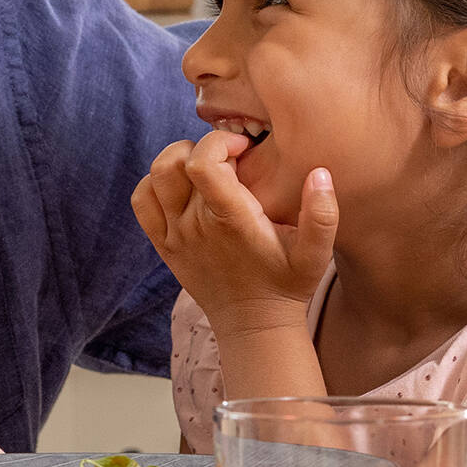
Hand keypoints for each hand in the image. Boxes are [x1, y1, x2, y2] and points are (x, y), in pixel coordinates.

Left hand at [132, 133, 334, 339]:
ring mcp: (176, 236)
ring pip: (155, 177)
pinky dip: (155, 183)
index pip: (202, 163)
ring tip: (206, 167)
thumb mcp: (316, 255)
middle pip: (177, 163)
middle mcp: (197, 225)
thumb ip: (323, 214)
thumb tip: (320, 172)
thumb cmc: (288, 285)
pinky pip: (142, 202)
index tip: (243, 146)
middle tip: (229, 156)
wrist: (254, 325)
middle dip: (204, 146)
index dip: (219, 142)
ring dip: (177, 160)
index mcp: (231, 220)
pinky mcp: (165, 245)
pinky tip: (184, 186)